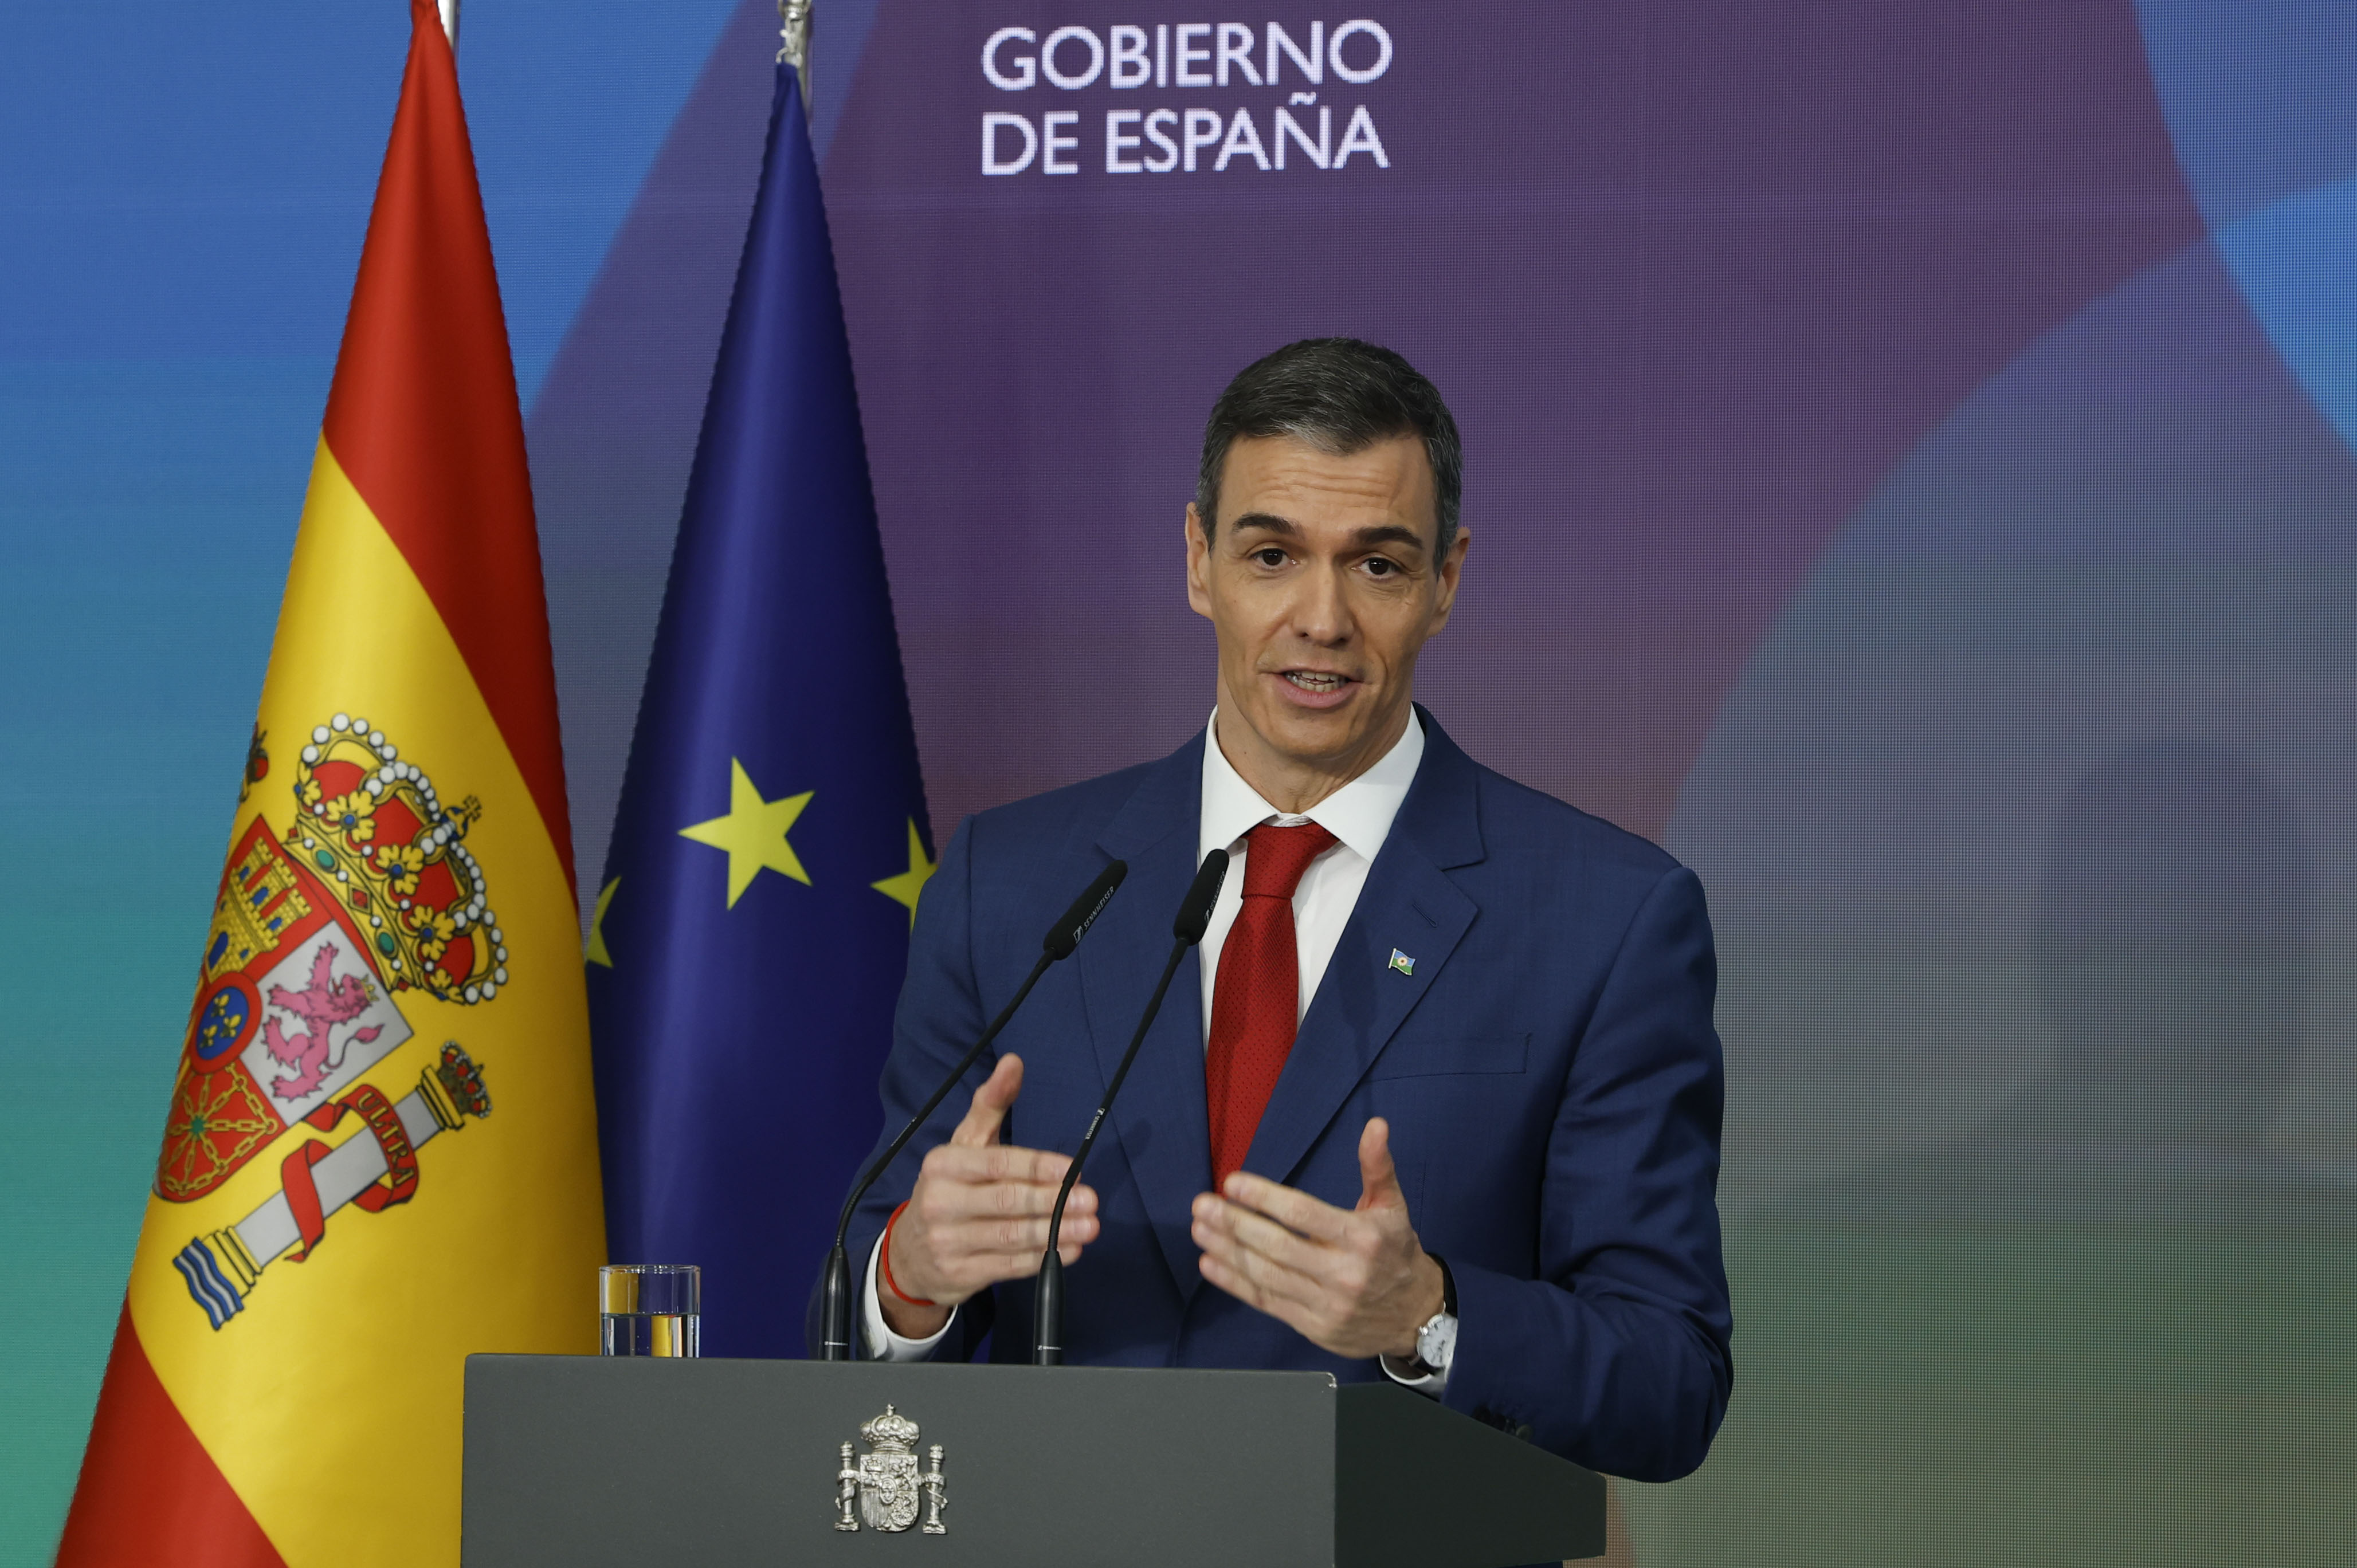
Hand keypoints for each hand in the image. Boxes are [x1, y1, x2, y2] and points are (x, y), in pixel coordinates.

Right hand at [881, 1054, 1097, 1338]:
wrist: (908, 1254)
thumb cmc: (949, 1189)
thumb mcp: (963, 1144)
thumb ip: (990, 1104)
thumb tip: (1013, 1062)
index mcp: (942, 1165)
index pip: (997, 1164)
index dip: (1037, 1167)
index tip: (1072, 1169)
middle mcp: (940, 1203)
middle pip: (1006, 1201)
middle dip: (1053, 1201)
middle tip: (1090, 1200)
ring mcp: (947, 1242)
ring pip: (1011, 1236)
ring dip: (1055, 1232)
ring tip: (1089, 1226)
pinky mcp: (959, 1275)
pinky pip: (1008, 1266)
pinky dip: (1042, 1259)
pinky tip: (1069, 1250)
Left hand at [1190, 1117, 1444, 1360]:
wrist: (1417, 1317)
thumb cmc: (1397, 1252)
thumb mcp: (1393, 1207)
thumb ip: (1378, 1166)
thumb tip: (1375, 1124)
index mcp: (1363, 1238)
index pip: (1304, 1214)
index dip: (1265, 1198)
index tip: (1232, 1183)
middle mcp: (1344, 1273)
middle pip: (1278, 1246)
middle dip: (1235, 1224)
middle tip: (1203, 1205)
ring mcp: (1327, 1305)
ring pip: (1267, 1275)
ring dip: (1227, 1251)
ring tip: (1200, 1229)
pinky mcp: (1314, 1327)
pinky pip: (1267, 1302)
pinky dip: (1235, 1283)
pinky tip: (1211, 1264)